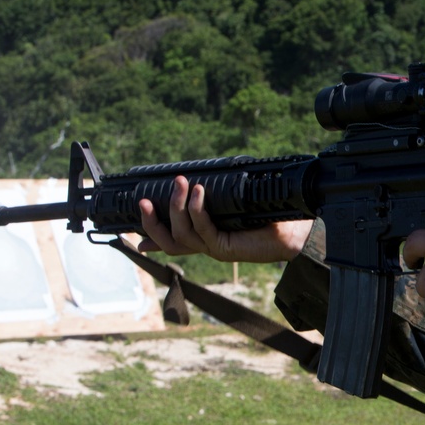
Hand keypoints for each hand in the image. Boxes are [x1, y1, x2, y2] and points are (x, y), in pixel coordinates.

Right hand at [137, 176, 313, 262]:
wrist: (294, 230)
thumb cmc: (270, 214)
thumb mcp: (236, 201)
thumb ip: (217, 195)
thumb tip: (204, 177)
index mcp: (207, 237)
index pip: (172, 241)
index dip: (150, 237)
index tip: (130, 234)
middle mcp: (207, 244)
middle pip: (167, 242)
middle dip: (151, 222)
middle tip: (143, 200)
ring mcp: (214, 248)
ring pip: (180, 235)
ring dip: (175, 208)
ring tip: (180, 183)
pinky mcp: (226, 247)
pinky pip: (203, 230)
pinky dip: (197, 210)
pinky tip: (199, 193)